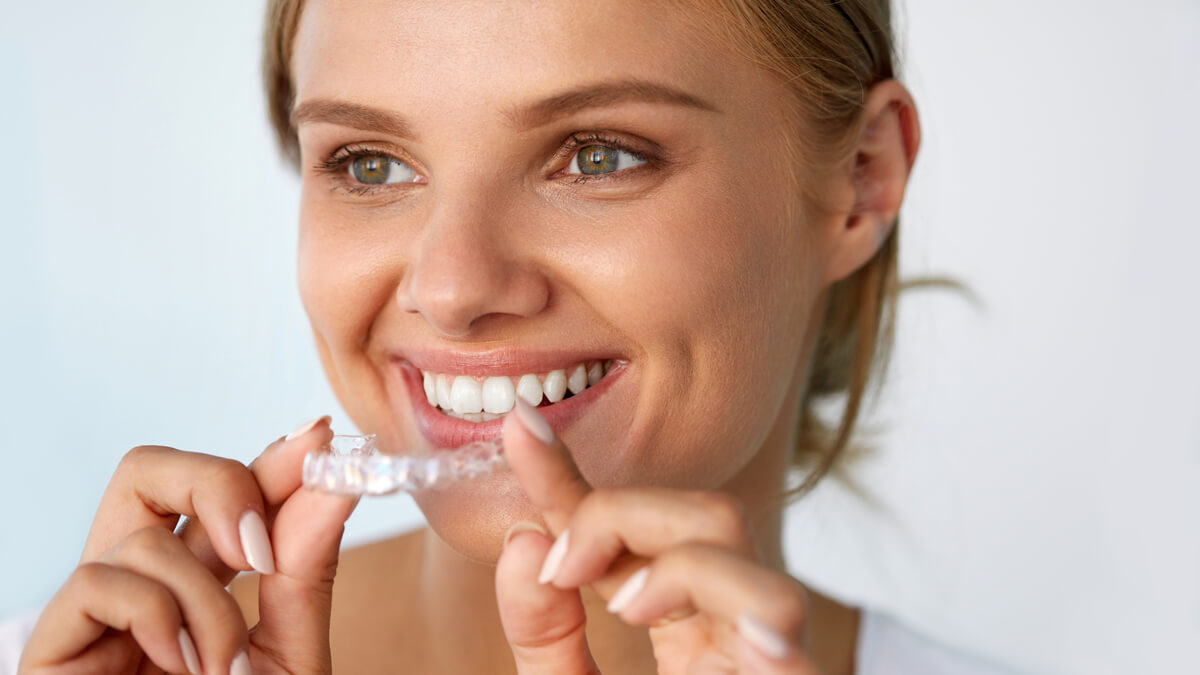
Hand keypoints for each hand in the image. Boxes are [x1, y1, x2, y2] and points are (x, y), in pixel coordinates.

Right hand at [18, 417, 357, 674]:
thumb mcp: (289, 653)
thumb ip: (305, 568)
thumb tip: (333, 475)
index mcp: (197, 587)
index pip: (222, 497)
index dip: (267, 458)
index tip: (323, 436)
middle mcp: (141, 590)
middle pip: (149, 471)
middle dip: (219, 480)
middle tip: (263, 542)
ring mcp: (92, 618)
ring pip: (138, 535)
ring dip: (204, 599)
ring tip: (225, 666)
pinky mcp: (50, 652)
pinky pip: (97, 581)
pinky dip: (157, 616)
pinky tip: (180, 666)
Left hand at [495, 400, 817, 674]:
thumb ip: (544, 637)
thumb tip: (521, 542)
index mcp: (690, 635)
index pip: (635, 532)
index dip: (572, 480)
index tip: (519, 428)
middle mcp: (735, 634)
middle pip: (705, 516)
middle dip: (624, 513)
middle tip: (559, 565)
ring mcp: (766, 656)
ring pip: (743, 545)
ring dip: (675, 553)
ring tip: (622, 604)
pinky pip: (784, 618)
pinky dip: (742, 606)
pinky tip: (670, 612)